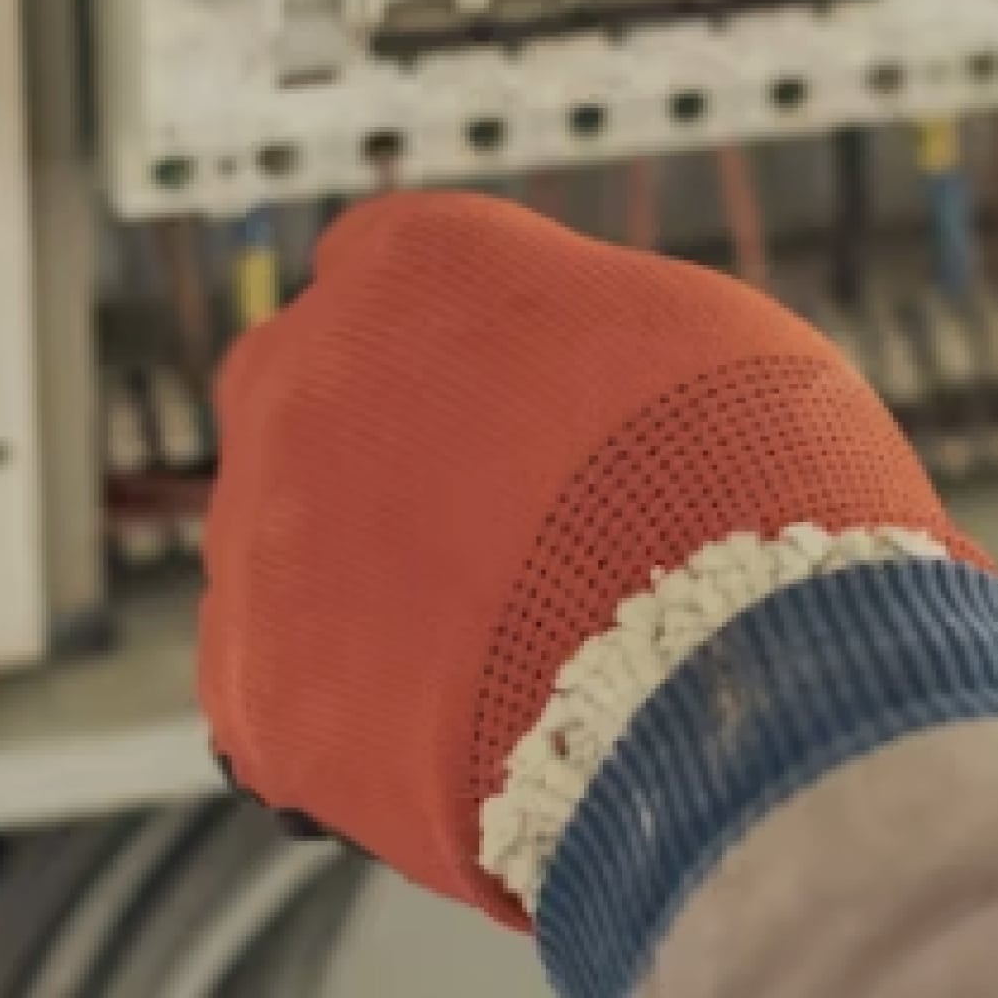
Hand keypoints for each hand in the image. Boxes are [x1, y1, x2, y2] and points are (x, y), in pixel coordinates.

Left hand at [198, 193, 973, 921]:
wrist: (727, 683)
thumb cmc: (745, 487)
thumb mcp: (691, 332)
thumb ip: (576, 325)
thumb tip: (559, 363)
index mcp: (412, 260)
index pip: (386, 267)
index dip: (452, 341)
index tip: (505, 399)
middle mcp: (301, 371)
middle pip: (312, 396)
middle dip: (384, 454)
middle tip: (495, 528)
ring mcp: (261, 535)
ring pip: (284, 549)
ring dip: (366, 589)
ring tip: (502, 657)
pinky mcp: (251, 691)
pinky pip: (275, 692)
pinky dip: (351, 715)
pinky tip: (450, 737)